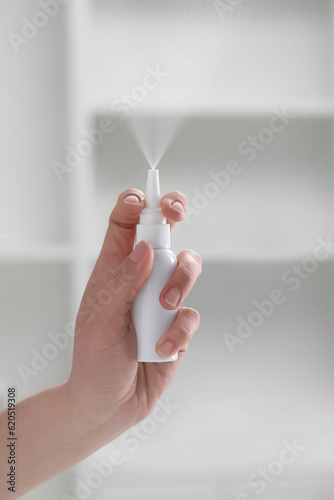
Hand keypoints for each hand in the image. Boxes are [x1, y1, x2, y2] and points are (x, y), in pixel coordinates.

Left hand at [67, 189, 201, 439]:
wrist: (110, 403)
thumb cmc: (95, 359)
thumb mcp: (99, 318)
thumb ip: (122, 282)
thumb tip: (146, 249)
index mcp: (114, 269)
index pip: (124, 223)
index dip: (134, 204)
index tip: (142, 201)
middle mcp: (143, 277)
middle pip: (166, 231)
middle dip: (174, 212)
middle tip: (176, 211)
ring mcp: (164, 299)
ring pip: (187, 267)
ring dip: (179, 283)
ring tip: (163, 309)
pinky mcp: (180, 324)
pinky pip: (191, 314)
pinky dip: (179, 331)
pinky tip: (162, 347)